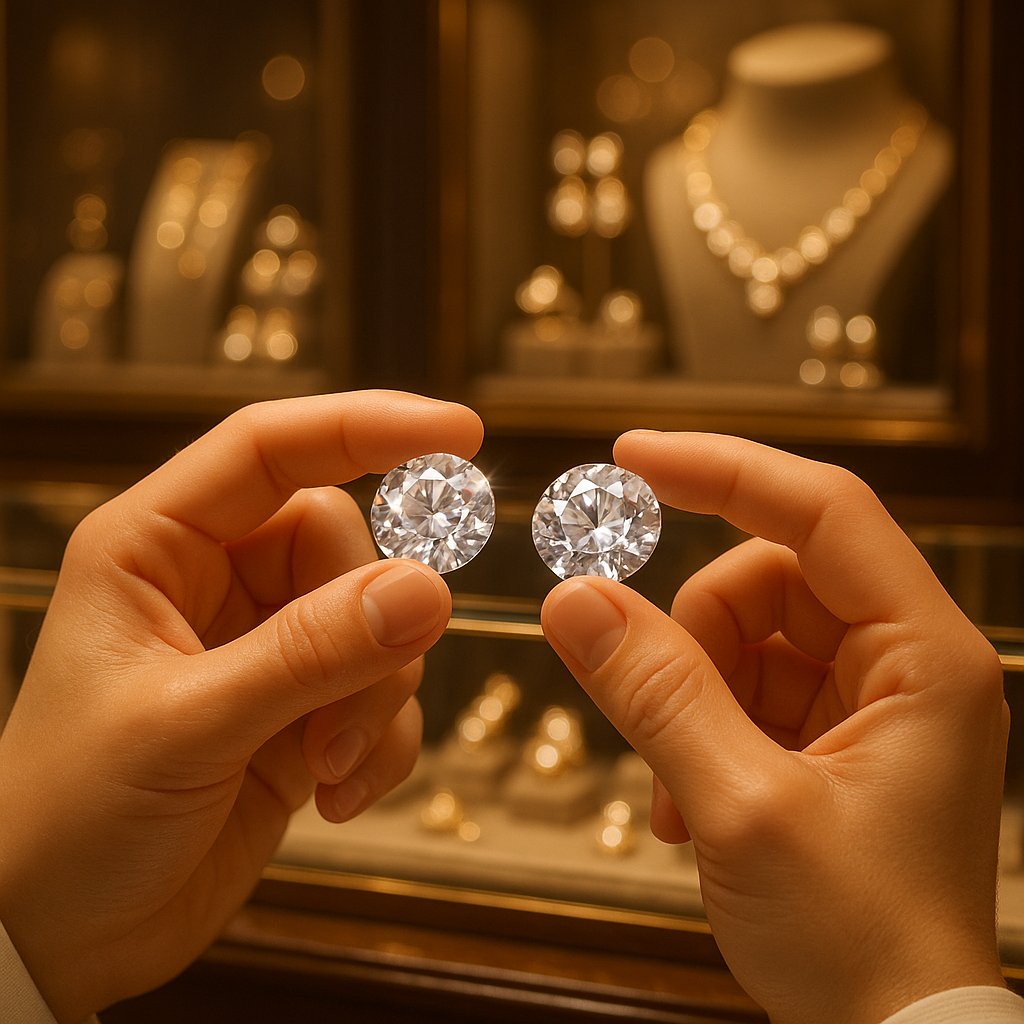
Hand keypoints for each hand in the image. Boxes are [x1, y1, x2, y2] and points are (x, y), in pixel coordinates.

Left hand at [0, 391, 482, 1022]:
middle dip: (365, 631)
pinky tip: (333, 797)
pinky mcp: (303, 706)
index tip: (461, 433)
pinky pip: (384, 691)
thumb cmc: (69, 817)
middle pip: (345, 548)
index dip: (367, 426)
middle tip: (338, 721)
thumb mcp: (188, 726)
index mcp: (157, 547)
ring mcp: (266, 644)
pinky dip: (381, 742)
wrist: (61, 933)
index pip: (272, 448)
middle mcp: (217, 581)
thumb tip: (428, 588)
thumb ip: (310, 653)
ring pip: (378, 621)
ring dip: (373, 700)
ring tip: (324, 768)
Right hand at [542, 431, 1007, 1023]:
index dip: (723, 470)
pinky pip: (736, 685)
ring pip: (739, 633)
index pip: (821, 511)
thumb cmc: (862, 945)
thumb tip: (572, 599)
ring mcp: (861, 698)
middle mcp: (900, 661)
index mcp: (923, 656)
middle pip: (765, 577)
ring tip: (682, 793)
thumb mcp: (740, 809)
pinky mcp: (824, 733)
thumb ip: (655, 692)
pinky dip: (694, 728)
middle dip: (692, 639)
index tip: (634, 455)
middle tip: (661, 723)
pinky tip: (691, 806)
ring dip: (685, 696)